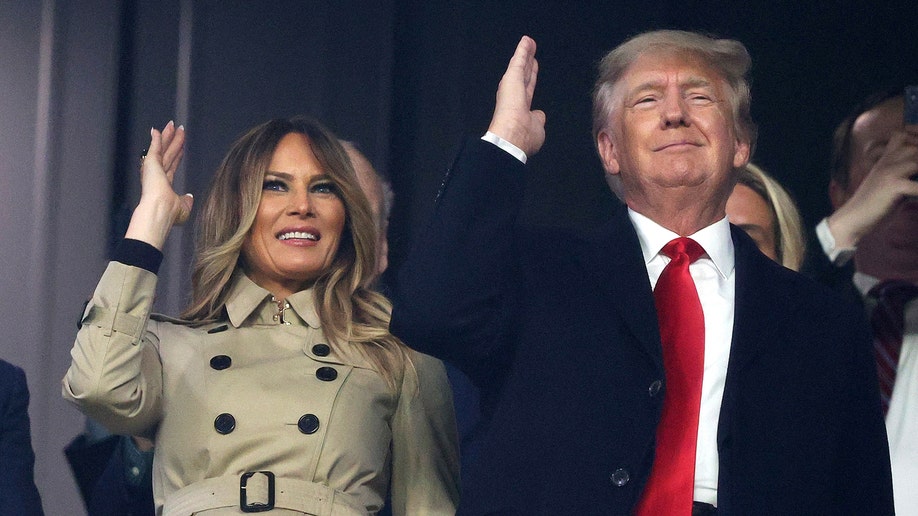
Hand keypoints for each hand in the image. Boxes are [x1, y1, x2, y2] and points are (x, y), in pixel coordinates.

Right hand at [125, 121, 193, 249]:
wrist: (160, 211)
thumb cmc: (169, 214)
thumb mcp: (183, 208)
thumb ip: (186, 201)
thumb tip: (189, 196)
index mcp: (164, 185)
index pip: (172, 166)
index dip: (177, 155)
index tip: (181, 147)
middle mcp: (158, 175)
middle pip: (168, 153)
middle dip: (173, 141)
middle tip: (177, 129)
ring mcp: (154, 168)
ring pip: (163, 148)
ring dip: (168, 136)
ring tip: (173, 125)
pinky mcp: (151, 163)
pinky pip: (155, 147)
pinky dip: (156, 138)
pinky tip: (157, 129)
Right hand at [487, 36, 545, 157]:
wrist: (511, 138)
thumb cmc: (522, 138)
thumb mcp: (536, 130)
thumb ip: (537, 120)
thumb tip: (539, 115)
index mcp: (520, 110)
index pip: (527, 91)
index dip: (531, 81)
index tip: (533, 72)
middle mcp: (516, 97)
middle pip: (524, 76)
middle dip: (528, 64)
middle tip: (531, 52)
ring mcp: (513, 86)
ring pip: (521, 66)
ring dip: (525, 54)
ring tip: (529, 42)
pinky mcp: (512, 78)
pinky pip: (519, 61)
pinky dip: (523, 51)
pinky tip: (527, 41)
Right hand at [828, 126, 917, 247]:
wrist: (854, 220)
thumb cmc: (873, 206)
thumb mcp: (889, 185)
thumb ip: (906, 176)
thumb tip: (916, 174)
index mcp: (884, 160)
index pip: (900, 136)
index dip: (912, 139)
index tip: (914, 155)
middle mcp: (886, 162)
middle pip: (913, 147)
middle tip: (917, 175)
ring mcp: (888, 172)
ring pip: (916, 162)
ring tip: (917, 181)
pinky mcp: (892, 185)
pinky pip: (916, 185)